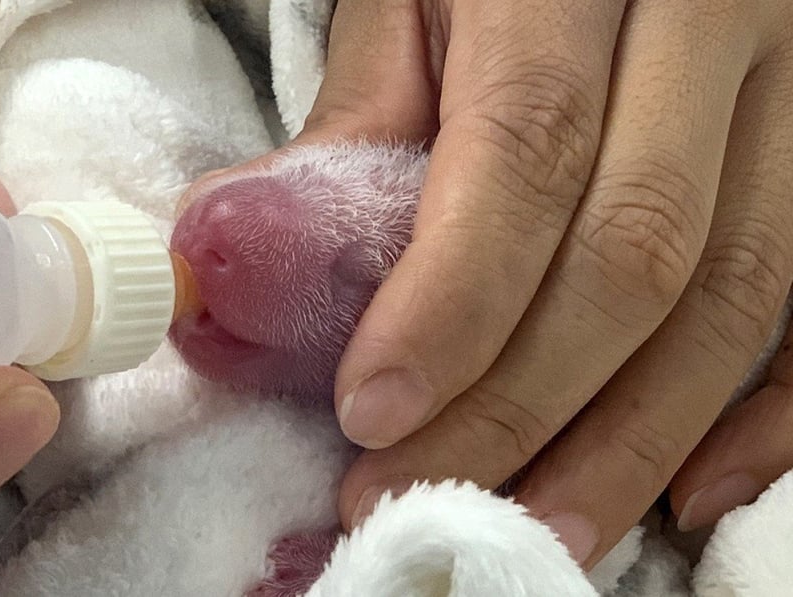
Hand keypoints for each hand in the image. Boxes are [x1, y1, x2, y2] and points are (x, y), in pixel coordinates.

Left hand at [200, 0, 792, 566]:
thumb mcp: (408, 5)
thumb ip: (350, 127)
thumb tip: (230, 262)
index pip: (527, 151)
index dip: (452, 301)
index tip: (372, 412)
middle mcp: (714, 25)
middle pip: (636, 250)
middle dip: (521, 401)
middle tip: (419, 490)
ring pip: (735, 295)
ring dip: (629, 438)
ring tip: (531, 522)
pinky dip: (768, 417)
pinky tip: (688, 493)